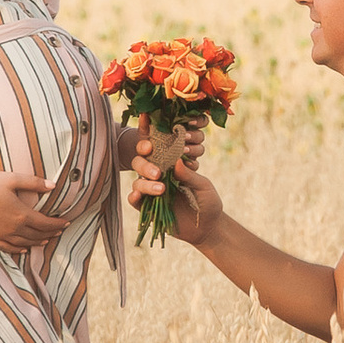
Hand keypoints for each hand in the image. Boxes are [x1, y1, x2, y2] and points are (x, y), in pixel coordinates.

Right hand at [0, 166, 57, 252]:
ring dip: (38, 242)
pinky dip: (19, 249)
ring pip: (25, 243)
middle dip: (51, 233)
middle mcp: (14, 228)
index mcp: (22, 214)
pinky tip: (23, 249)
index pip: (46, 223)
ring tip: (46, 240)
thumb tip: (53, 185)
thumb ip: (34, 182)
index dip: (58, 224)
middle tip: (60, 231)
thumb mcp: (12, 179)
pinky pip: (8, 247)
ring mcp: (2, 234)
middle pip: (37, 235)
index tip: (67, 223)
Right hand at [129, 116, 220, 247]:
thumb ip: (190, 175)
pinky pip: (135, 200)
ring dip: (145, 182)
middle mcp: (159, 174)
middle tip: (153, 156)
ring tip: (161, 187)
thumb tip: (176, 162)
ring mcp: (152, 190)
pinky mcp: (148, 207)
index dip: (150, 130)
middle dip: (144, 158)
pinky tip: (138, 197)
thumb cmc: (208, 202)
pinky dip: (135, 197)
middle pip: (143, 161)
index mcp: (172, 164)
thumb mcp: (204, 186)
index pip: (159, 146)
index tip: (147, 115)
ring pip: (138, 181)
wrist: (207, 228)